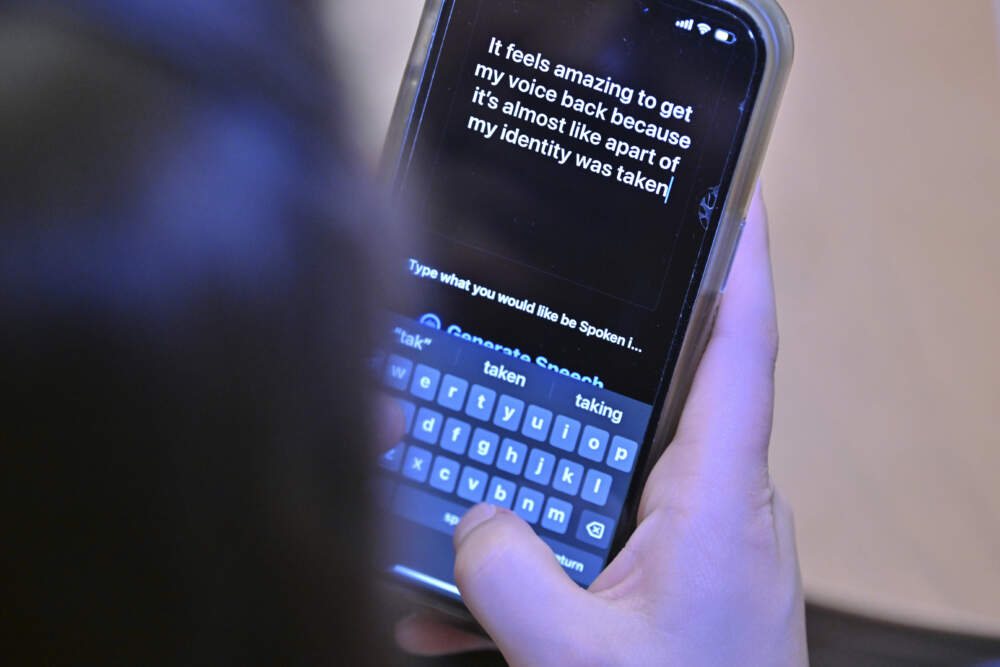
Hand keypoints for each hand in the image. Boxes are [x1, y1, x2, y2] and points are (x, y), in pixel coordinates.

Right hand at [397, 189, 807, 665]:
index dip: (739, 265)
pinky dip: (530, 560)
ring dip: (527, 492)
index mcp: (718, 499)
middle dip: (567, 384)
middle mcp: (712, 505)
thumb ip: (508, 579)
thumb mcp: (579, 658)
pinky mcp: (663, 580)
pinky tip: (455, 604)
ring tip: (450, 501)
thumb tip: (470, 523)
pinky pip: (588, 543)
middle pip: (643, 404)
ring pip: (600, 480)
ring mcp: (687, 543)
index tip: (727, 200)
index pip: (740, 350)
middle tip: (501, 356)